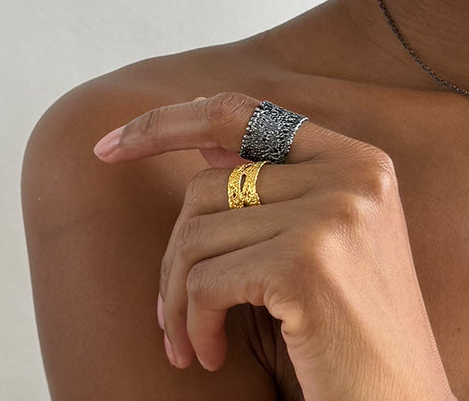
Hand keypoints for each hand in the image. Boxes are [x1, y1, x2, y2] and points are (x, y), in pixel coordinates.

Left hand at [93, 92, 455, 400]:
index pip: (245, 111)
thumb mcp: (326, 247)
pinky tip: (211, 356)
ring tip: (194, 343)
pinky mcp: (306, 263)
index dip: (169, 121)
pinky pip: (204, 282)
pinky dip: (193, 326)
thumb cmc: (353, 337)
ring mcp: (333, 213)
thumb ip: (277, 190)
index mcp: (360, 162)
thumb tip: (205, 142)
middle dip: (174, 256)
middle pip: (208, 184)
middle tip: (173, 316)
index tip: (108, 146)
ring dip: (178, 302)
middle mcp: (353, 174)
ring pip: (197, 233)